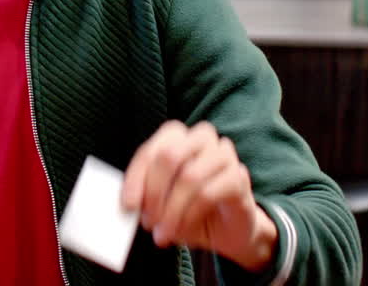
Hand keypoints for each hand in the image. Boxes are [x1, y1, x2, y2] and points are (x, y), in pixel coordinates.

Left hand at [121, 121, 277, 271]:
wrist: (228, 230)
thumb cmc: (191, 211)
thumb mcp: (161, 203)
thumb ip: (144, 196)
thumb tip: (128, 203)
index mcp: (177, 137)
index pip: (151, 149)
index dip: (136, 177)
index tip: (128, 205)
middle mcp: (201, 138)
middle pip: (170, 155)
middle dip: (154, 192)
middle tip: (148, 221)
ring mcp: (223, 155)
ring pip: (190, 176)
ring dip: (172, 209)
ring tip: (164, 231)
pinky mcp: (238, 177)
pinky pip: (208, 194)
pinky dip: (190, 215)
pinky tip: (183, 229)